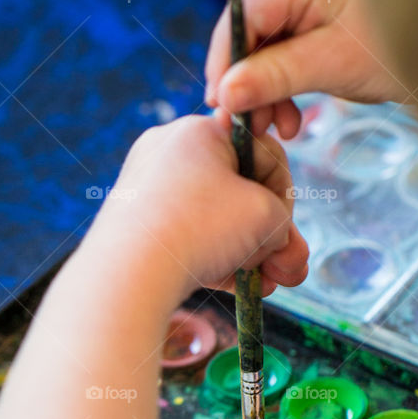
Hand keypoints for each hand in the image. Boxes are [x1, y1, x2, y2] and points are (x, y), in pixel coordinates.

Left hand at [92, 112, 308, 300]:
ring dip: (250, 253)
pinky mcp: (136, 227)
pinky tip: (242, 288)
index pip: (262, 153)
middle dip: (270, 235)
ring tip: (268, 285)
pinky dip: (217, 259)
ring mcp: (148, 190)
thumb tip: (287, 251)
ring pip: (215, 220)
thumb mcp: (265, 216)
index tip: (284, 229)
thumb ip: (283, 226)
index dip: (284, 195)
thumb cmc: (201, 229)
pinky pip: (188, 238)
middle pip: (239, 191)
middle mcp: (170, 152)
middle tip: (288, 268)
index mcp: (200, 129)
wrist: (128, 274)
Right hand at [204, 0, 396, 137]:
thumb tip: (224, 95)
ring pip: (269, 42)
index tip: (221, 105)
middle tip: (248, 127)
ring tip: (277, 128)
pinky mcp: (326, 12)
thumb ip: (275, 77)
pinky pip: (290, 47)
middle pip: (253, 27)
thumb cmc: (409, 46)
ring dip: (266, 88)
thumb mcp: (335, 66)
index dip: (225, 59)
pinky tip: (292, 116)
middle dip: (248, 79)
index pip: (243, 11)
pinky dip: (286, 82)